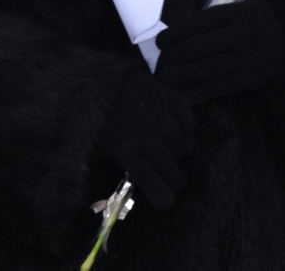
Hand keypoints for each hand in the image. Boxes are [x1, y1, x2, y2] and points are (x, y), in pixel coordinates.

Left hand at [100, 71, 195, 208]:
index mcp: (124, 148)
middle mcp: (144, 131)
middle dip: (175, 179)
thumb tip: (137, 188)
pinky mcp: (167, 95)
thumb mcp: (99, 149)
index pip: (150, 179)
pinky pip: (186, 118)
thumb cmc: (96, 121)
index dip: (162, 195)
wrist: (96, 82)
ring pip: (180, 142)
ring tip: (177, 157)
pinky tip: (182, 136)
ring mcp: (158, 112)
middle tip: (177, 183)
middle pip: (169, 164)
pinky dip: (188, 130)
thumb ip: (119, 166)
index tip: (167, 202)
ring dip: (181, 153)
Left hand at [154, 1, 284, 104]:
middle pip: (197, 47)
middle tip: (159, 66)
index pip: (198, 23)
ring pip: (203, 69)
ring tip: (164, 80)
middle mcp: (245, 33)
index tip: (160, 43)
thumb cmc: (253, 29)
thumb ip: (213, 23)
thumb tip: (171, 38)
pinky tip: (180, 94)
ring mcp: (248, 57)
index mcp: (240, 12)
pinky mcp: (249, 79)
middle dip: (172, 58)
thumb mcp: (240, 14)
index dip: (174, 34)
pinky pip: (214, 88)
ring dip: (178, 77)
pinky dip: (194, 93)